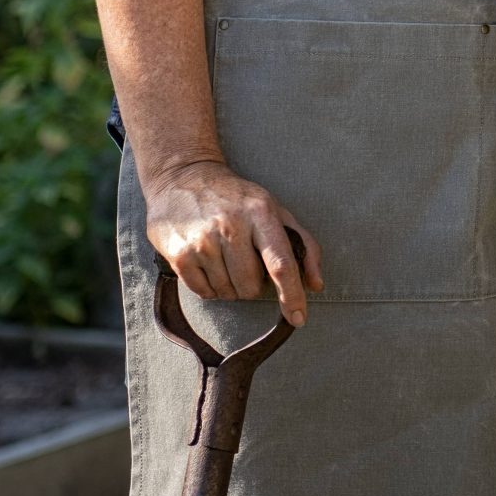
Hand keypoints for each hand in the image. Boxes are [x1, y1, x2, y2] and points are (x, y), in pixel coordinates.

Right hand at [141, 158, 325, 324]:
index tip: (299, 318)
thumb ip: (303, 245)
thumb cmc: (237, 199)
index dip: (292, 295)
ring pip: (227, 292)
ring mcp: (203, 241)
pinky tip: (208, 263)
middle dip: (253, 284)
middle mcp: (231, 226)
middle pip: (251, 286)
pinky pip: (203, 292)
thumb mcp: (275, 210)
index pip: (281, 263)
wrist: (183, 177)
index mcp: (261, 213)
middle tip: (245, 262)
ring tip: (224, 257)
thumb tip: (316, 284)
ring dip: (230, 285)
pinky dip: (210, 287)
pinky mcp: (179, 254)